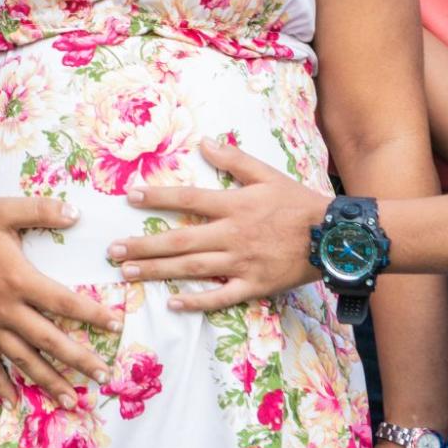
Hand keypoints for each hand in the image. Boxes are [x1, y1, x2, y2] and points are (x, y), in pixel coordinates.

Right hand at [0, 196, 119, 408]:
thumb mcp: (4, 209)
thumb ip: (41, 210)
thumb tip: (75, 213)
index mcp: (19, 280)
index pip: (64, 302)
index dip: (92, 314)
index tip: (116, 325)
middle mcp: (7, 309)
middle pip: (49, 340)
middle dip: (78, 360)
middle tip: (103, 376)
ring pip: (23, 359)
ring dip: (48, 381)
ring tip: (71, 400)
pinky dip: (1, 383)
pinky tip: (14, 401)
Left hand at [110, 138, 326, 312]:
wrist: (334, 237)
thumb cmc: (299, 203)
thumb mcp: (267, 174)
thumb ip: (234, 159)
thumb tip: (204, 142)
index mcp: (234, 205)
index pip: (188, 199)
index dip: (157, 198)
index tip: (130, 198)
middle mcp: (232, 234)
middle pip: (180, 239)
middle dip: (143, 245)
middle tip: (113, 251)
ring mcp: (241, 262)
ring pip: (192, 268)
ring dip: (157, 271)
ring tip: (127, 273)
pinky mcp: (254, 285)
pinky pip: (220, 296)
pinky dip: (196, 302)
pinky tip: (172, 304)